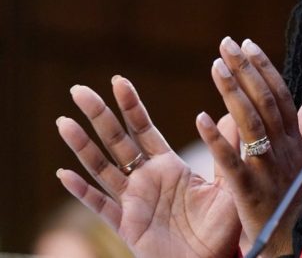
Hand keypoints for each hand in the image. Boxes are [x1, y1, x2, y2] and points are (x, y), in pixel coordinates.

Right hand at [56, 78, 241, 257]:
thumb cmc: (223, 228)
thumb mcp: (228, 184)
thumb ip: (226, 152)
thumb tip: (230, 114)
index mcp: (169, 167)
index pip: (144, 129)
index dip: (131, 106)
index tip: (118, 80)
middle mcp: (146, 179)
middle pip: (117, 141)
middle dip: (98, 116)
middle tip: (79, 90)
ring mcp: (133, 201)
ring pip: (102, 168)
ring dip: (82, 146)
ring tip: (64, 122)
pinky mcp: (127, 225)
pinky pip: (100, 206)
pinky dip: (82, 191)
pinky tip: (64, 174)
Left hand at [196, 37, 301, 256]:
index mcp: (294, 141)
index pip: (280, 95)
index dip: (264, 68)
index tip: (248, 45)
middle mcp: (282, 148)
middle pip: (264, 100)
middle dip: (246, 68)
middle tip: (227, 43)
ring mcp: (266, 167)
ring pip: (250, 121)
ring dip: (233, 91)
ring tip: (217, 65)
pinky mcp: (249, 189)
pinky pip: (231, 161)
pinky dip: (216, 139)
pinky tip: (200, 117)